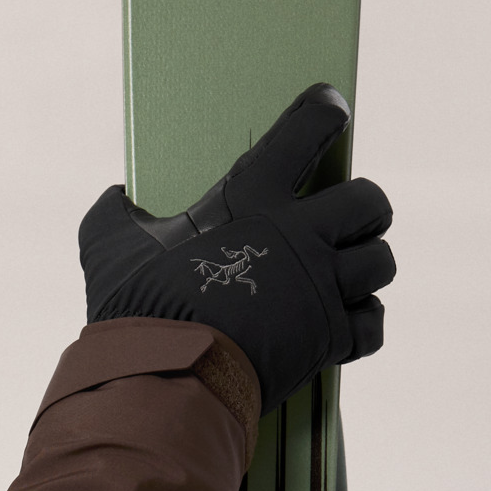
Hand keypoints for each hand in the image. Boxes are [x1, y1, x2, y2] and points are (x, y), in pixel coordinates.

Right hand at [78, 83, 393, 413]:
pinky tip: (346, 325)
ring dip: (366, 269)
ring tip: (345, 279)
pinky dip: (363, 325)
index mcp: (254, 197)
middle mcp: (300, 235)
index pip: (309, 126)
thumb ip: (113, 216)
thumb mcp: (111, 250)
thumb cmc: (139, 310)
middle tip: (345, 225)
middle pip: (369, 201)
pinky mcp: (328, 338)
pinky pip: (371, 324)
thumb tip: (113, 198)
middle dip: (364, 211)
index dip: (325, 113)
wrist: (164, 378)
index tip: (331, 113)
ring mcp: (320, 287)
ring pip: (379, 261)